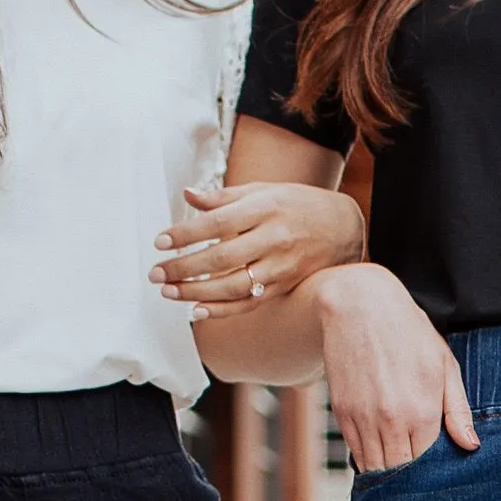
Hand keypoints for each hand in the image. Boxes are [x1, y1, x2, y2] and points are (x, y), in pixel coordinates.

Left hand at [151, 182, 364, 319]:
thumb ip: (224, 196)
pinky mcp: (284, 286)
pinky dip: (222, 310)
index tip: (160, 241)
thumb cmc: (298, 204)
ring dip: (196, 292)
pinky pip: (249, 302)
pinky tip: (197, 310)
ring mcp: (281, 266)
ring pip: (233, 286)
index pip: (217, 223)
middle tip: (156, 273)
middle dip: (184, 268)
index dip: (186, 234)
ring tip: (168, 292)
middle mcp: (274, 239)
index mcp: (265, 208)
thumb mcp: (264, 190)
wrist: (345, 227)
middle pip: (222, 258)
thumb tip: (188, 196)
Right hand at [313, 264, 475, 469]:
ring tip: (401, 477)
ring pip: (375, 468)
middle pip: (400, 474)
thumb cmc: (409, 333)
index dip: (432, 476)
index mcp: (422, 412)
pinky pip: (356, 453)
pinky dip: (368, 459)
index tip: (438, 480)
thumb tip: (471, 446)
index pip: (427, 467)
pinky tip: (381, 455)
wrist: (359, 306)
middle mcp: (390, 421)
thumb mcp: (444, 366)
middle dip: (409, 484)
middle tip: (420, 486)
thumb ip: (458, 411)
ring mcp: (362, 419)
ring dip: (387, 475)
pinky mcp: (342, 414)